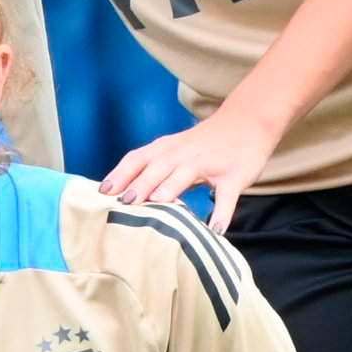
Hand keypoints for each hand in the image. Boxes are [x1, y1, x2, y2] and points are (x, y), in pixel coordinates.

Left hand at [103, 104, 279, 231]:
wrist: (248, 122)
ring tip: (159, 204)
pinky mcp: (235, 175)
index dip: (120, 174)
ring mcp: (210, 163)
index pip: (137, 159)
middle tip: (123, 203)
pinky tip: (215, 229)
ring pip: (187, 173)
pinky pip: (228, 195)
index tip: (102, 193)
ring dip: (172, 187)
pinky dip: (223, 212)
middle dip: (140, 183)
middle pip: (158, 166)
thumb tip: (118, 194)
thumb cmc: (201, 144)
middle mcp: (184, 154)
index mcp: (165, 148)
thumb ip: (149, 168)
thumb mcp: (173, 150)